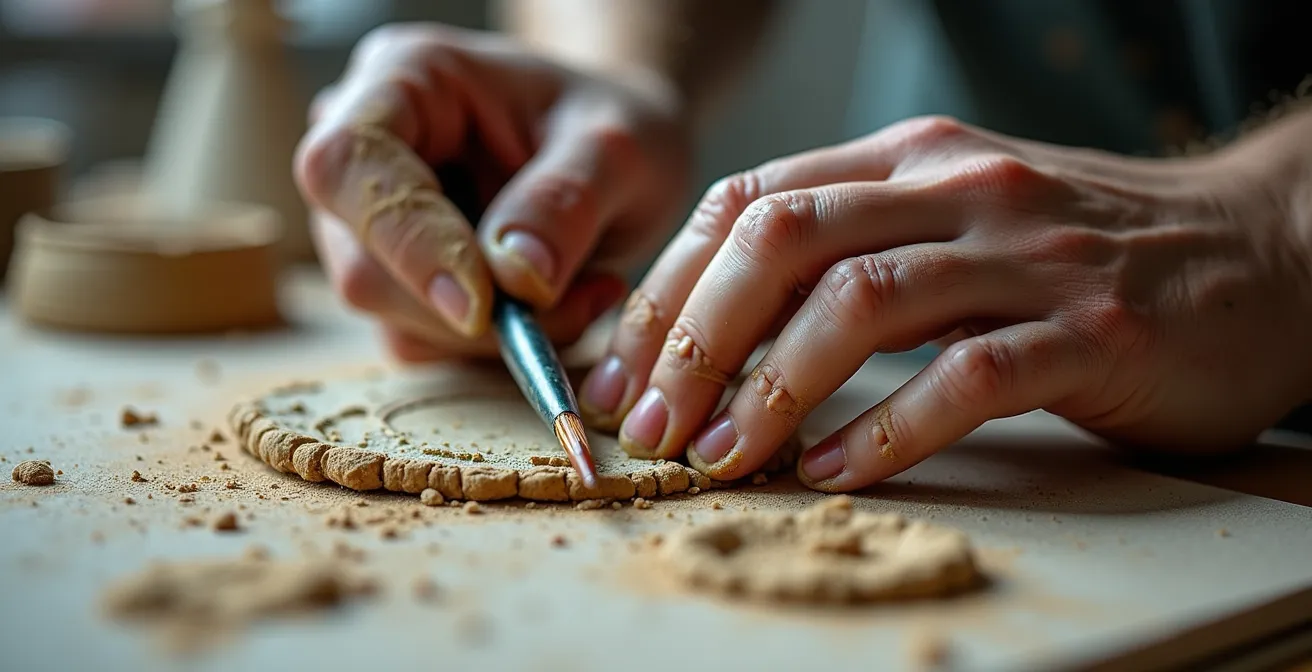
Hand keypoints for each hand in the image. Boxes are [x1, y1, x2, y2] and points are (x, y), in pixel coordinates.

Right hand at [294, 24, 690, 359]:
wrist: (628, 159)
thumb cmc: (614, 131)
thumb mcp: (619, 149)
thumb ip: (565, 200)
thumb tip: (514, 276)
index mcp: (403, 79)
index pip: (347, 164)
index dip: (405, 239)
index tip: (483, 302)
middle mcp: (365, 154)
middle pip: (364, 265)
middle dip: (475, 309)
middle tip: (584, 297)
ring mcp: (372, 228)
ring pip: (397, 320)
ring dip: (500, 335)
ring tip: (590, 291)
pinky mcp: (398, 286)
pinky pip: (428, 345)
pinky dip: (500, 348)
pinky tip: (566, 306)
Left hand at [580, 115, 1311, 491]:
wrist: (1262, 251)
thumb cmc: (1083, 252)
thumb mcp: (954, 221)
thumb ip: (854, 249)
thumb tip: (716, 325)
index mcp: (908, 161)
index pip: (749, 203)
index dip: (667, 287)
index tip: (619, 369)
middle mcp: (957, 189)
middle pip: (782, 241)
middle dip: (694, 336)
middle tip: (653, 423)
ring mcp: (1027, 254)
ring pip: (861, 303)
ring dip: (772, 386)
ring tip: (725, 454)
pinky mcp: (1093, 329)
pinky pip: (967, 376)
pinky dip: (886, 426)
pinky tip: (836, 469)